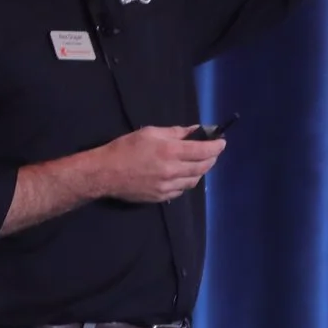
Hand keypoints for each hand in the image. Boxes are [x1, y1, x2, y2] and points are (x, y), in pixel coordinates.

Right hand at [86, 125, 223, 204]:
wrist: (105, 173)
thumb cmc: (125, 148)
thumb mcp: (150, 132)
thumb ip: (175, 132)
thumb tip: (194, 131)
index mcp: (170, 151)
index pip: (203, 150)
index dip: (216, 146)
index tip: (222, 142)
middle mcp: (173, 171)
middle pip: (203, 167)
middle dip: (211, 158)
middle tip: (213, 152)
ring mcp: (168, 186)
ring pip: (194, 180)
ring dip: (200, 171)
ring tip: (199, 163)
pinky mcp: (161, 197)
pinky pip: (182, 190)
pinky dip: (187, 181)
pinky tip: (183, 175)